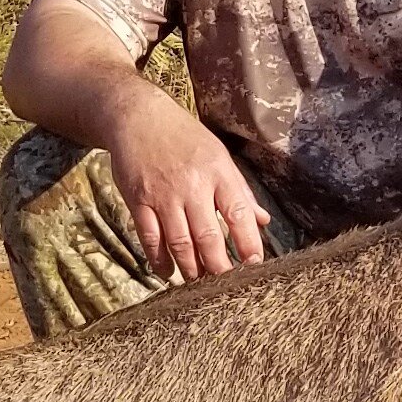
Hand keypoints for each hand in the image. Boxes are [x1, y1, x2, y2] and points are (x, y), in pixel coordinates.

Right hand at [98, 73, 270, 280]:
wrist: (138, 116)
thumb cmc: (184, 137)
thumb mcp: (218, 156)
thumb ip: (240, 191)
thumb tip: (263, 221)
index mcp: (218, 172)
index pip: (239, 213)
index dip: (248, 242)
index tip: (254, 265)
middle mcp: (192, 185)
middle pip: (208, 236)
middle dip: (219, 266)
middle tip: (225, 284)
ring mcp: (163, 194)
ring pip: (180, 242)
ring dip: (191, 268)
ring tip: (199, 282)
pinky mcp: (138, 200)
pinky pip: (150, 238)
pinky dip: (160, 260)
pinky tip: (167, 272)